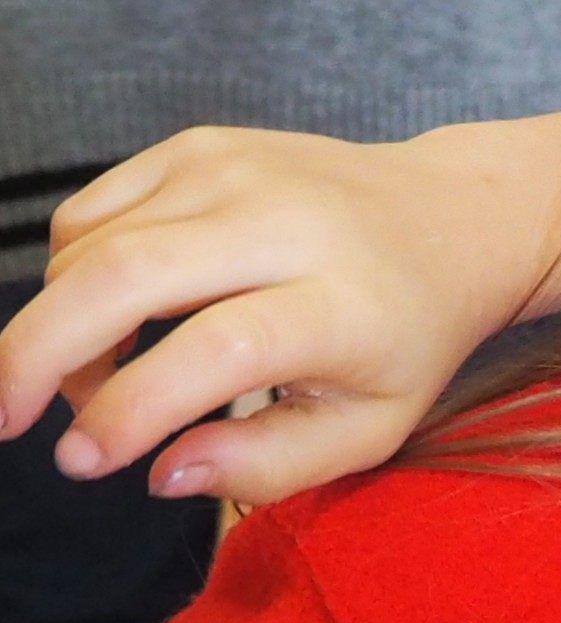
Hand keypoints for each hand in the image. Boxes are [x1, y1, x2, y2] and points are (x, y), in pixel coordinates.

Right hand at [0, 107, 560, 503]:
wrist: (453, 217)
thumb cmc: (409, 338)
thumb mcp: (373, 425)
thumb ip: (273, 465)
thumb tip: (163, 474)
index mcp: (342, 302)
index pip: (217, 349)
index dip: (131, 406)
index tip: (85, 461)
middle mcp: (285, 223)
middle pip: (122, 276)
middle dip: (36, 355)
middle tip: (6, 420)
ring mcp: (235, 171)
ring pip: (89, 245)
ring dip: (58, 325)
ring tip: (98, 379)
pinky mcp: (199, 147)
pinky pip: (92, 212)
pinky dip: (72, 274)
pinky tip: (115, 318)